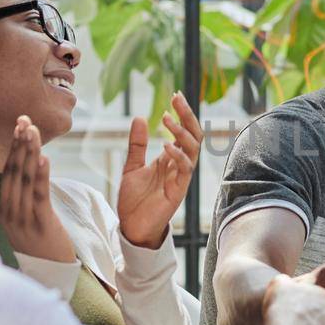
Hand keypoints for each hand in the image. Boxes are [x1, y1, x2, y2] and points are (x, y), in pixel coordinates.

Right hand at [0, 116, 76, 263]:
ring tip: (33, 131)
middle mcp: (9, 214)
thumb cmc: (41, 246)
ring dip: (29, 154)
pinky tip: (45, 158)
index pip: (6, 173)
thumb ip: (22, 199)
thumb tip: (26, 171)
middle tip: (24, 119)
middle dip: (19, 145)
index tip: (18, 126)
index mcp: (4, 211)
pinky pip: (39, 196)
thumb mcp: (25, 222)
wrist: (51, 276)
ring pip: (24, 181)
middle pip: (13, 173)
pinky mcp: (41, 226)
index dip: (12, 149)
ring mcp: (23, 220)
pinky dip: (41, 175)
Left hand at [117, 93, 202, 249]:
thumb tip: (141, 117)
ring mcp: (180, 178)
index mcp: (170, 158)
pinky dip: (177, 155)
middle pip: (193, 135)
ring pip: (193, 150)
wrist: (132, 228)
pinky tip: (166, 145)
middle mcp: (179, 166)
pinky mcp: (178, 191)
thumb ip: (137, 144)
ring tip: (166, 119)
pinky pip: (184, 169)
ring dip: (181, 133)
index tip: (175, 95)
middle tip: (177, 99)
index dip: (181, 113)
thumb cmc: (134, 200)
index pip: (183, 131)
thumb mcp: (131, 166)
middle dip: (187, 116)